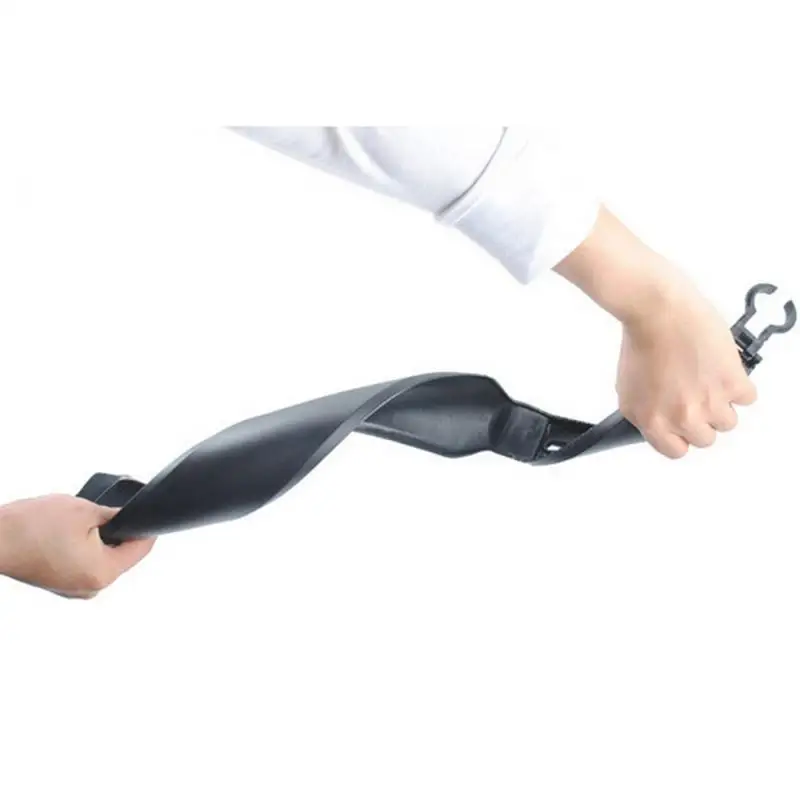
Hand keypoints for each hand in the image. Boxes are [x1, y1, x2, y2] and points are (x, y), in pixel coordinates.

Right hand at [0, 494, 153, 597]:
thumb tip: (130, 516)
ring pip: (102, 558)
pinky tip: (68, 533)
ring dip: (99, 539)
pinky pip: (83, 563)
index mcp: (102, 574)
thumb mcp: (85, 511)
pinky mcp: (60, 584)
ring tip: (80, 524)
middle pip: (122, 555)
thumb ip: (116, 515)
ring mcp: (74, 589)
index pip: (141, 550)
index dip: (146, 528)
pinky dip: (82, 548)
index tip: (145, 514)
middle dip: (118, 532)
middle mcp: (91, 588)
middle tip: (103, 514)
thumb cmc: (31, 527)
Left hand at [615, 283, 755, 457]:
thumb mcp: (628, 389)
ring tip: (707, 379)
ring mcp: (709, 402)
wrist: (658, 310)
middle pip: (705, 439)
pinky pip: (747, 398)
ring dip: (721, 403)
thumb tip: (661, 426)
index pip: (675, 451)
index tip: (683, 424)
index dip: (680, 435)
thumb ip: (645, 414)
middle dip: (701, 418)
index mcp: (652, 421)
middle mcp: (681, 417)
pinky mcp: (732, 383)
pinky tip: (721, 368)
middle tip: (695, 395)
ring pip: (728, 421)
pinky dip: (739, 384)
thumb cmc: (641, 340)